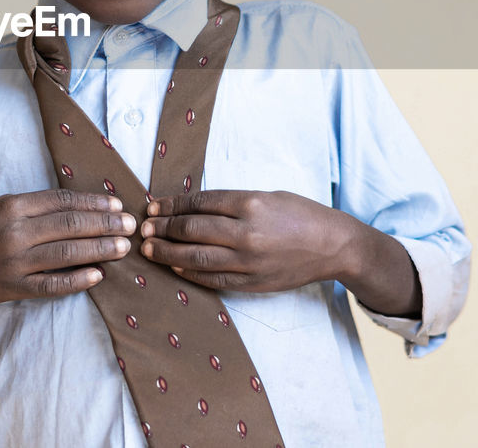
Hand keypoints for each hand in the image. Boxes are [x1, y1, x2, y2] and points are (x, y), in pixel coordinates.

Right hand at [0, 188, 136, 308]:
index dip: (93, 201)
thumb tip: (79, 204)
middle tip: (131, 224)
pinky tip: (98, 275)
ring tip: (123, 246)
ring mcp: (14, 262)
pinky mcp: (14, 288)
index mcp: (12, 207)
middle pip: (70, 225)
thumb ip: (34, 205)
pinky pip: (52, 285)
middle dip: (105, 223)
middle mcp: (14, 233)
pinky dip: (77, 280)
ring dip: (100, 249)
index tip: (117, 202)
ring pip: (66, 254)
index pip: (62, 201)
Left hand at [139, 189, 351, 292]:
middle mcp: (247, 233)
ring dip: (167, 253)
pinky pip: (214, 279)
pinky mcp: (253, 283)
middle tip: (143, 227)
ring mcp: (249, 261)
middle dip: (163, 228)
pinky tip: (174, 266)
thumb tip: (191, 206)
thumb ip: (231, 202)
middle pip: (192, 230)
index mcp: (250, 204)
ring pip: (197, 257)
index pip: (199, 203)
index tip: (153, 206)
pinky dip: (190, 272)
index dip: (172, 205)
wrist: (334, 246)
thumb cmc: (300, 214)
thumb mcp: (266, 195)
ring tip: (149, 248)